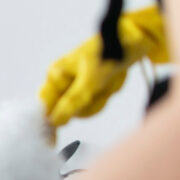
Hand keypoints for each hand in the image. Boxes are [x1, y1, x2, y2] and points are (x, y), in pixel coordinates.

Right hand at [39, 5, 167, 126]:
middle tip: (98, 89)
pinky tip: (112, 80)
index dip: (47, 122)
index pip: (44, 105)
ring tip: (108, 80)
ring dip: (100, 98)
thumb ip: (72, 102)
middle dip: (86, 104)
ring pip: (83, 109)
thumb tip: (54, 122)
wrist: (135, 39)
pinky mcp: (92, 89)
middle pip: (65, 111)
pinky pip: (96, 103)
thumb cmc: (108, 52)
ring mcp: (77, 87)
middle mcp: (63, 82)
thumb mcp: (91, 79)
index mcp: (55, 76)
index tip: (51, 140)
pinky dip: (107, 94)